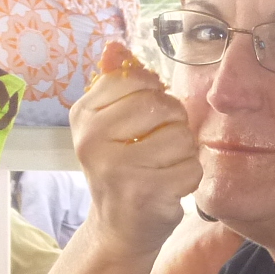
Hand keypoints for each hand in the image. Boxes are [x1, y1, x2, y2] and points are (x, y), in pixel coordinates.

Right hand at [70, 41, 200, 253]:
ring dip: (182, 153)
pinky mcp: (145, 193)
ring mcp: (118, 168)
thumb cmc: (121, 167)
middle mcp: (93, 140)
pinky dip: (188, 178)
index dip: (155, 95)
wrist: (118, 228)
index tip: (145, 118)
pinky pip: (191, 168)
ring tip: (162, 167)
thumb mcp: (109, 123)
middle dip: (172, 124)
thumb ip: (116, 82)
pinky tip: (168, 186)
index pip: (138, 79)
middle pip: (162, 105)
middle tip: (157, 146)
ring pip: (181, 137)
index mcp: (84, 115)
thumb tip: (115, 45)